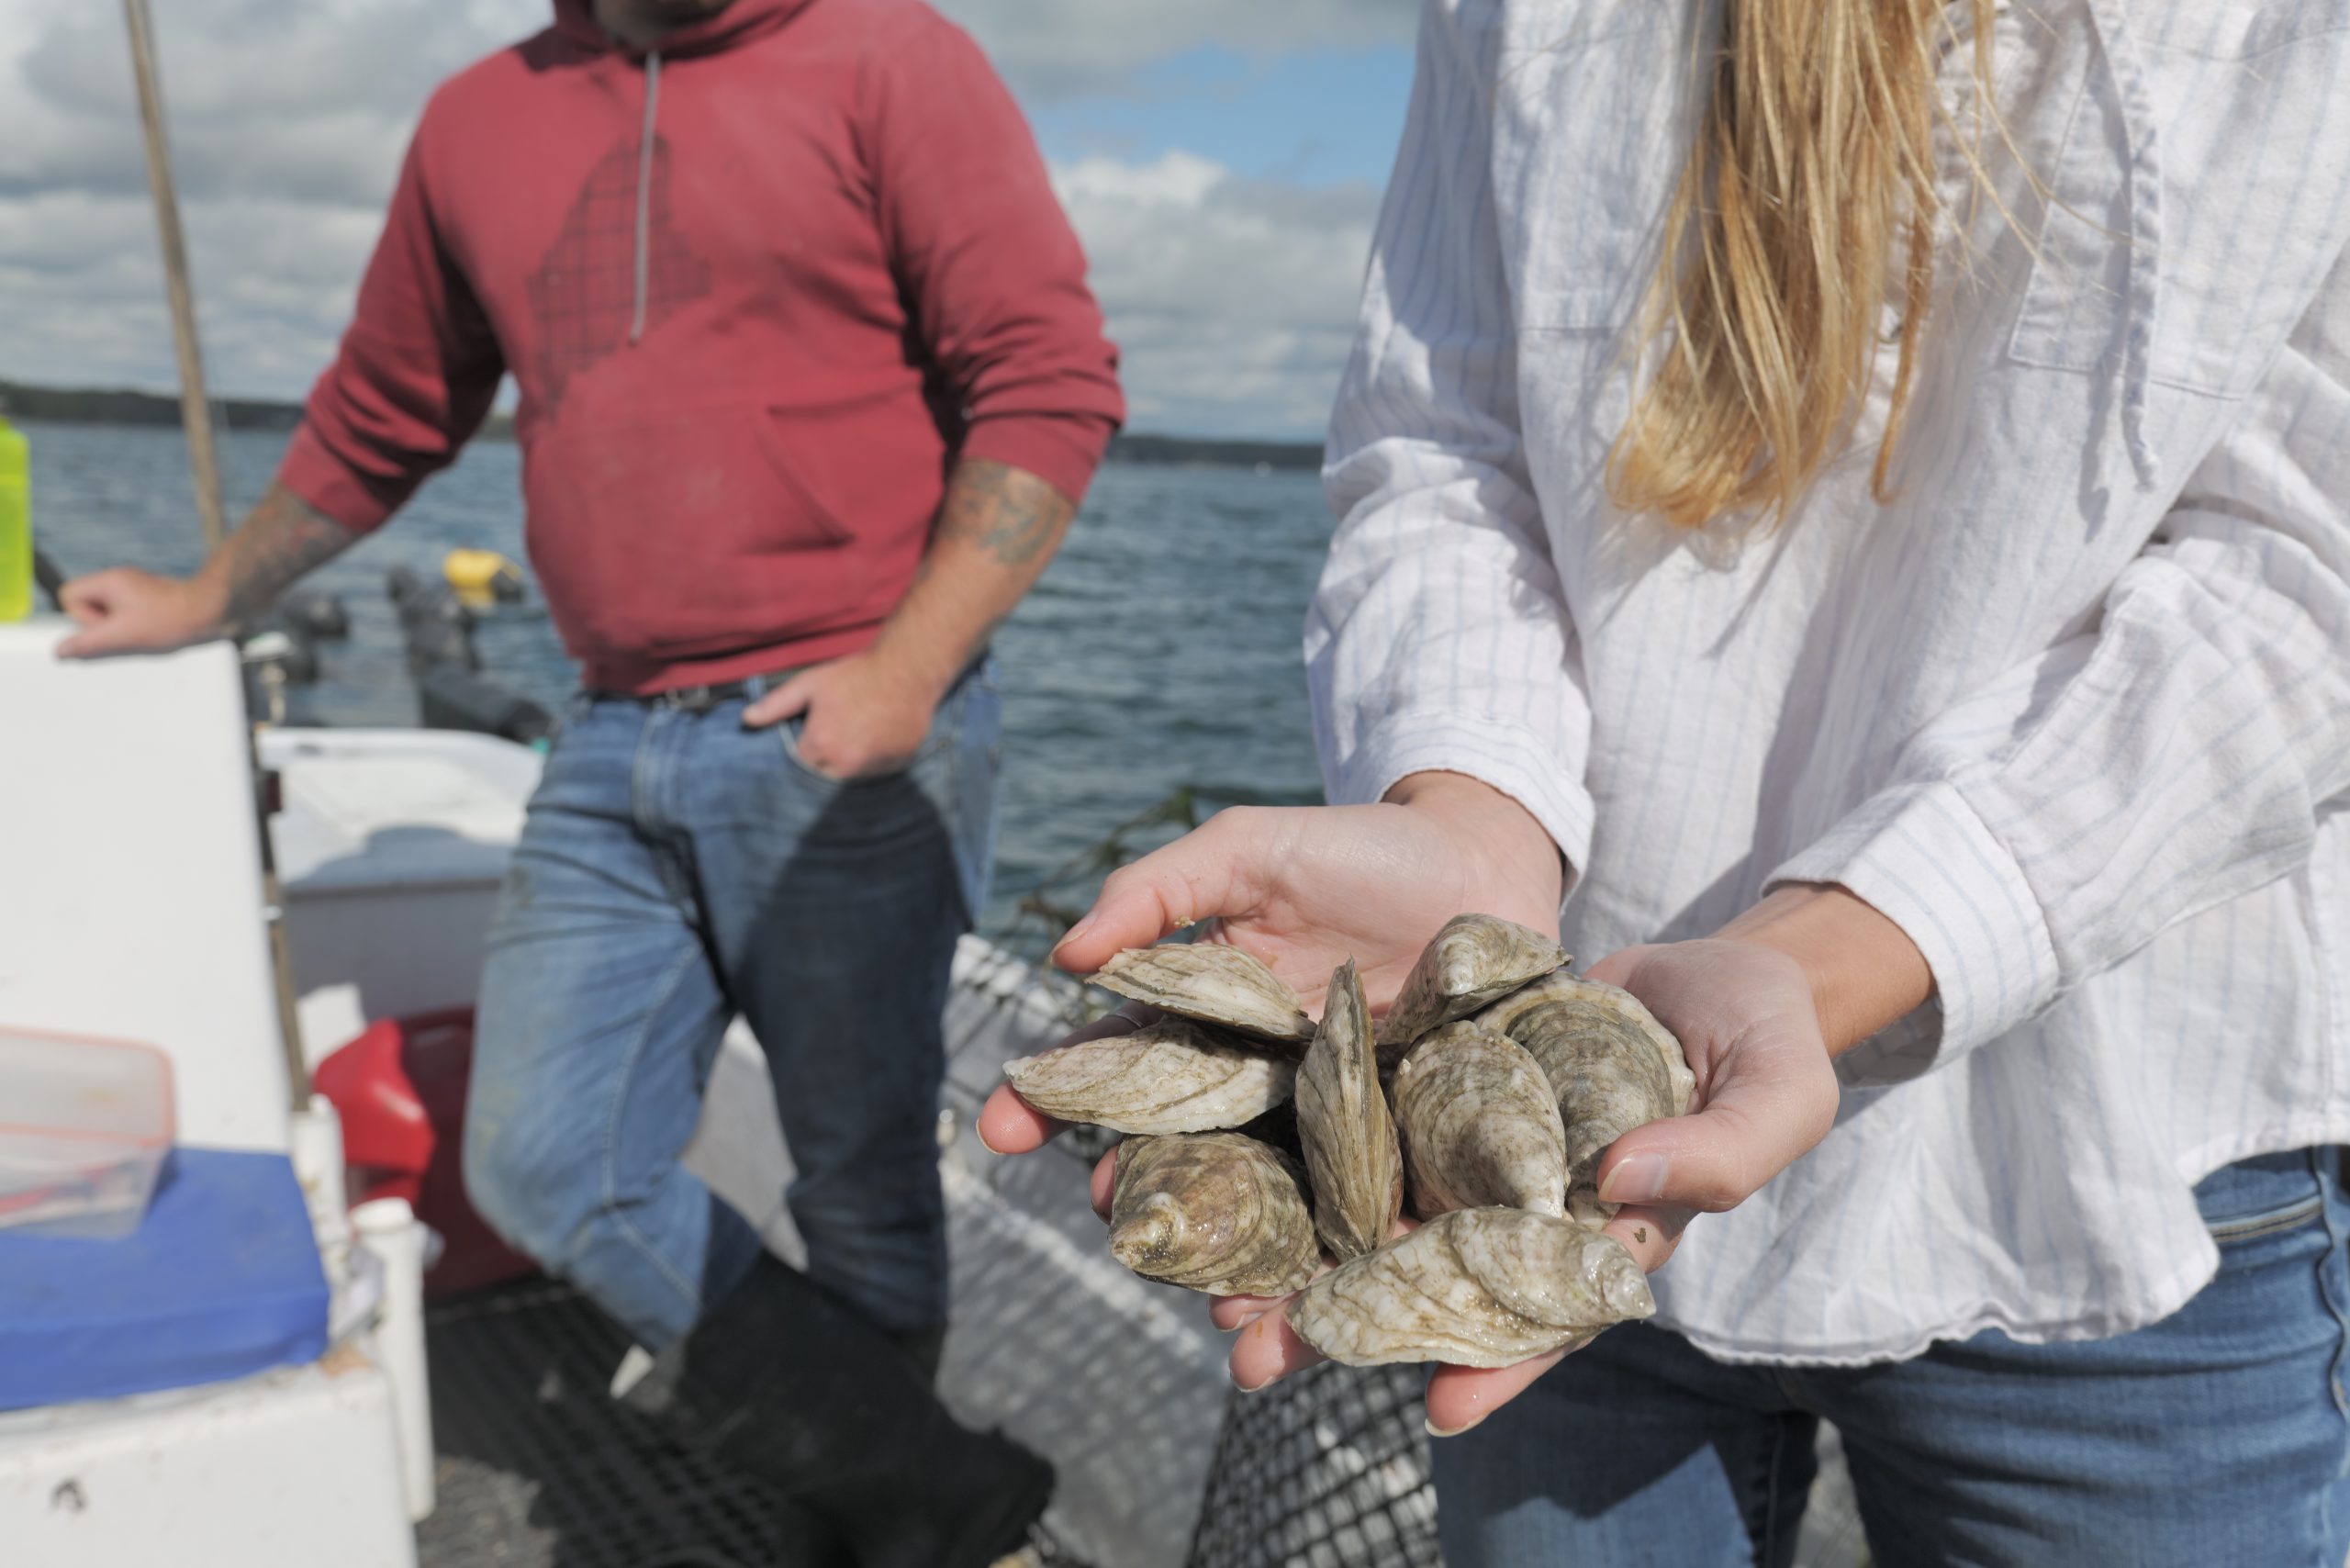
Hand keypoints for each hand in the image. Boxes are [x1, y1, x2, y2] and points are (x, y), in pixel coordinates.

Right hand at [56, 568, 229, 658]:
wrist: (212, 610)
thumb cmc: (171, 619)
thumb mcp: (123, 636)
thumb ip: (87, 643)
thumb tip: (60, 651)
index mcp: (108, 580)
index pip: (69, 594)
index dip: (82, 617)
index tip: (108, 626)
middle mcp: (119, 579)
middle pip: (87, 604)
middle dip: (103, 624)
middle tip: (129, 630)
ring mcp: (135, 587)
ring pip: (108, 612)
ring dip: (121, 627)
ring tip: (145, 630)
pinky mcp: (149, 597)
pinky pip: (127, 614)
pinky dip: (136, 625)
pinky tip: (154, 630)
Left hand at [741, 650, 940, 779]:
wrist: (906, 670)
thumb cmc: (855, 676)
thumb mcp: (810, 684)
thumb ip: (777, 705)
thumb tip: (747, 719)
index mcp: (821, 744)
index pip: (800, 766)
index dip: (804, 751)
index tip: (810, 738)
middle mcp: (846, 763)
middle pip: (825, 777)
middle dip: (825, 762)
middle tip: (834, 736)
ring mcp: (874, 767)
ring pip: (853, 777)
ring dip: (850, 764)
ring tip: (856, 735)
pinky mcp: (898, 765)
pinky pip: (878, 772)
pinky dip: (874, 762)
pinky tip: (876, 739)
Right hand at [979, 774, 1636, 1427]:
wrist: (1490, 867)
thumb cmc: (1362, 849)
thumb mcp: (1249, 848)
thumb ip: (1156, 890)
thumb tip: (1065, 953)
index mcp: (1205, 1019)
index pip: (1115, 1067)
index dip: (1054, 1099)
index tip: (1001, 1127)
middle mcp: (1256, 1085)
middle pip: (1183, 1157)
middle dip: (1144, 1201)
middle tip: (1119, 1228)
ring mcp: (1327, 1125)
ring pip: (1263, 1207)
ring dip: (1233, 1264)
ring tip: (1213, 1304)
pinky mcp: (1402, 1152)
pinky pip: (1363, 1219)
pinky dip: (1336, 1268)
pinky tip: (1316, 1304)